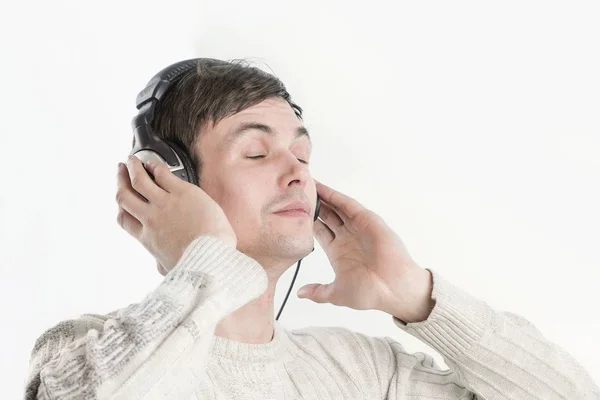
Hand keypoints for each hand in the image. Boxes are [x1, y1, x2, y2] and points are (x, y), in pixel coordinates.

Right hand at [116, 155, 237, 272]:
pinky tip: (154, 163)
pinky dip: (154, 166)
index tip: (121, 198)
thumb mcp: (171, 269)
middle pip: (125, 196)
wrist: (213, 256)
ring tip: (132, 160)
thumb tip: (159, 266)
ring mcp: (164, 204)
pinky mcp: (182, 193)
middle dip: (120, 181)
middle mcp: (151, 219)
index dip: (120, 206)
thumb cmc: (198, 265)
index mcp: (147, 239)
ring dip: (132, 168)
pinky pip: (162, 174)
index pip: (124, 219)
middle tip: (120, 171)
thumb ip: (161, 263)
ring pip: (139, 180)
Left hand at [298, 180, 433, 322]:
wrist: (394, 289)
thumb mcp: (337, 293)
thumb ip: (318, 292)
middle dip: (312, 205)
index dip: (305, 222)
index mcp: (338, 252)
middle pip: (325, 216)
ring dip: (321, 196)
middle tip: (295, 193)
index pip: (318, 232)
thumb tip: (300, 293)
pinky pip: (347, 205)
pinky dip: (334, 195)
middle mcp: (346, 237)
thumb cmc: (371, 292)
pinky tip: (321, 187)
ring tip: (304, 184)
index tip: (291, 213)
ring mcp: (356, 227)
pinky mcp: (366, 220)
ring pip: (335, 207)